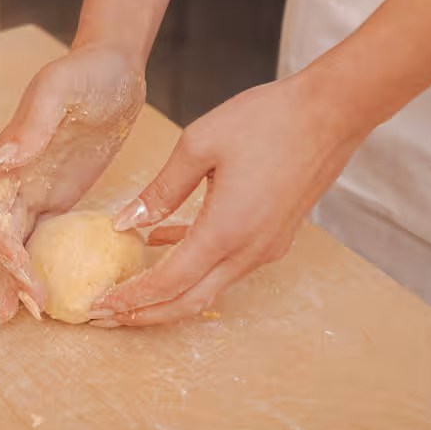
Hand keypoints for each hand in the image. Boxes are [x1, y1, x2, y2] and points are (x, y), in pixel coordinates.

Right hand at [0, 45, 145, 325]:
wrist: (115, 66)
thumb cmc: (86, 71)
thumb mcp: (58, 90)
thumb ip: (30, 125)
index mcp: (10, 155)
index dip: (1, 245)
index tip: (23, 270)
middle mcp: (16, 177)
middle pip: (1, 235)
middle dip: (8, 273)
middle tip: (29, 311)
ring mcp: (37, 188)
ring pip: (19, 241)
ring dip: (18, 277)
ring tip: (26, 317)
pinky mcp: (62, 195)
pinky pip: (46, 236)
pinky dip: (43, 264)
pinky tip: (54, 292)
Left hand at [90, 71, 367, 327]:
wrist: (330, 113)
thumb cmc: (266, 120)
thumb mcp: (199, 144)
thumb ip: (161, 189)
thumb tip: (126, 222)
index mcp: (225, 231)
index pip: (169, 282)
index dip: (132, 298)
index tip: (100, 306)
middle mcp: (249, 251)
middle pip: (190, 301)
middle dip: (147, 314)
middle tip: (107, 315)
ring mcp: (266, 247)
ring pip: (210, 286)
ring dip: (169, 291)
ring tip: (129, 286)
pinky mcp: (275, 236)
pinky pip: (226, 263)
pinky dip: (194, 264)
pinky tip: (164, 239)